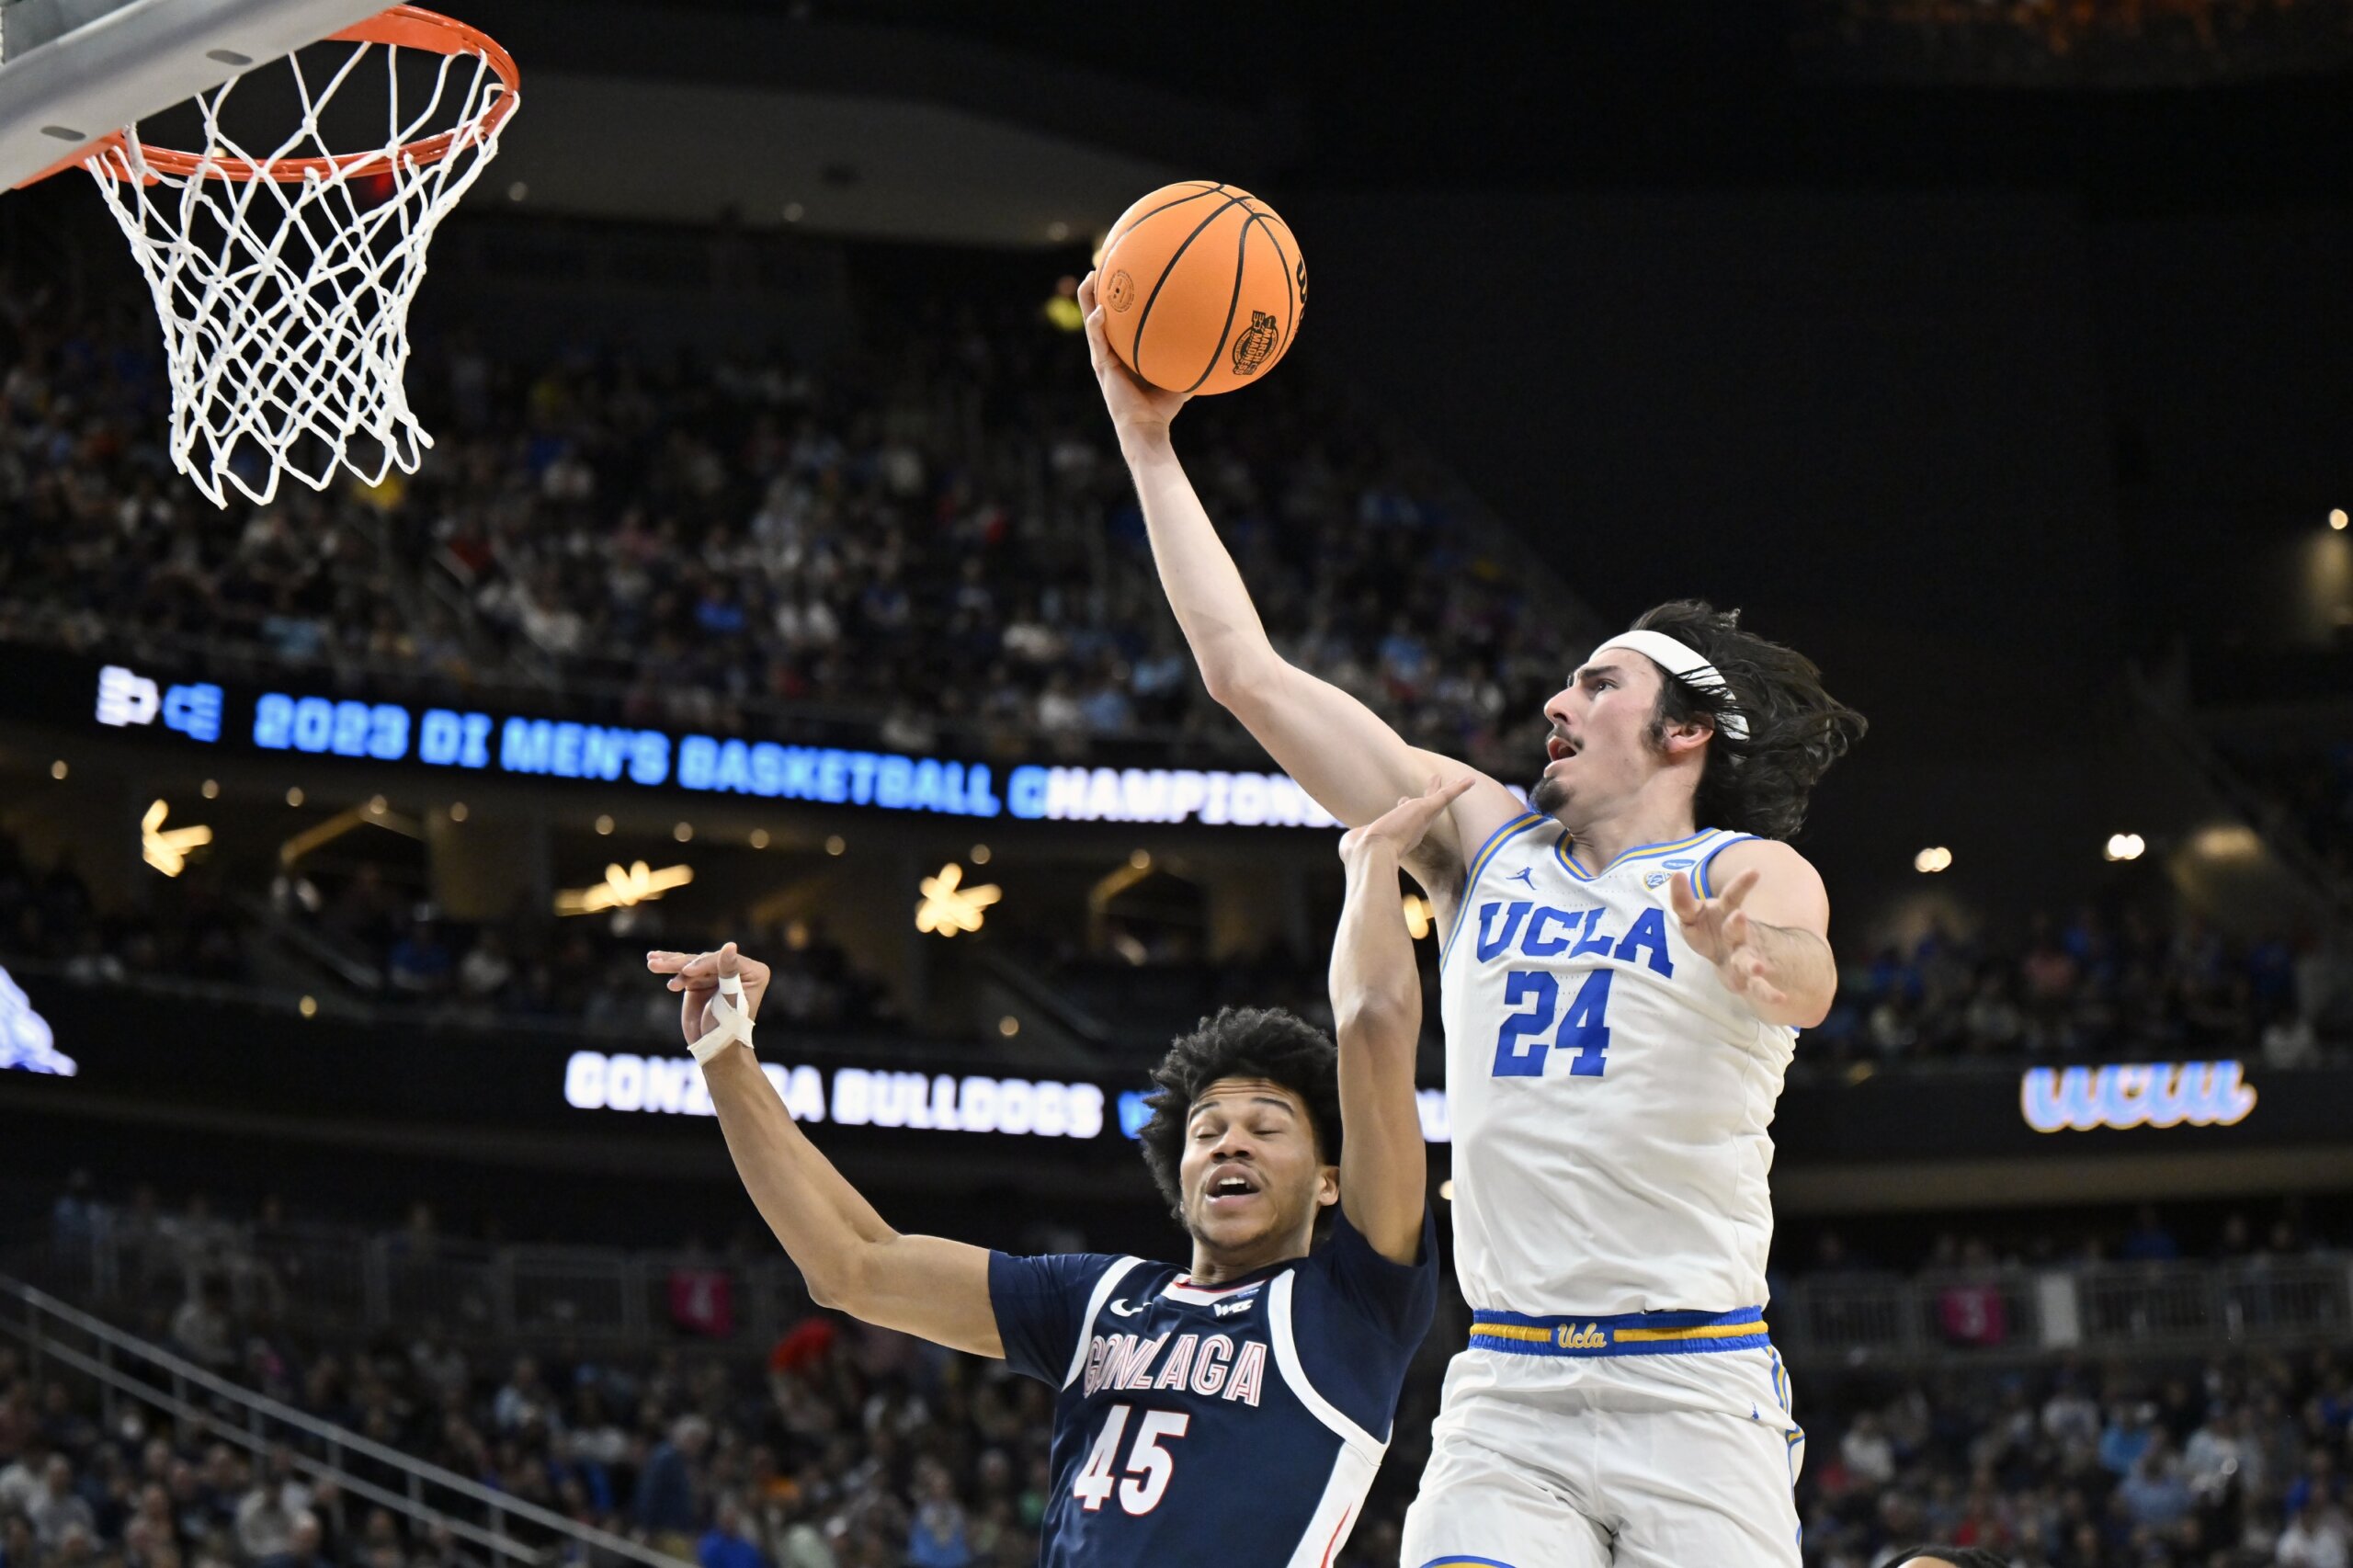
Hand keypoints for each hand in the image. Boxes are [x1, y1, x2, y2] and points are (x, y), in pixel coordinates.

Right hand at [646, 942, 769, 1049]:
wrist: (716, 1049)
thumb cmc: (728, 1028)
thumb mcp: (729, 1000)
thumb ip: (728, 972)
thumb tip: (730, 945)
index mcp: (753, 972)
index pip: (722, 961)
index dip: (702, 965)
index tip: (685, 972)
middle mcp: (737, 970)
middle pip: (704, 962)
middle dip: (680, 964)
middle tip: (656, 963)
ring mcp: (717, 975)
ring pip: (691, 965)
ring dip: (670, 964)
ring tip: (652, 962)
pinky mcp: (701, 982)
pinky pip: (684, 972)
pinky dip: (669, 969)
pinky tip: (654, 961)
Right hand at [1079, 270, 1190, 439]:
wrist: (1147, 428)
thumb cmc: (1163, 408)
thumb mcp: (1180, 377)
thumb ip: (1191, 359)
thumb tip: (1217, 343)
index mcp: (1125, 352)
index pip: (1120, 320)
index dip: (1119, 298)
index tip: (1125, 273)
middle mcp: (1111, 351)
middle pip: (1101, 313)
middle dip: (1100, 289)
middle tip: (1104, 264)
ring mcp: (1103, 358)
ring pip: (1091, 321)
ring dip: (1088, 299)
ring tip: (1092, 276)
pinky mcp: (1101, 367)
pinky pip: (1097, 340)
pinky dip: (1096, 325)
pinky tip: (1099, 311)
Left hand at [1339, 775, 1473, 862]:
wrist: (1371, 853)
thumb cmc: (1360, 853)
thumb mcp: (1354, 843)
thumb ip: (1353, 843)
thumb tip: (1348, 846)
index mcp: (1399, 835)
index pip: (1406, 818)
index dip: (1405, 806)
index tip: (1402, 798)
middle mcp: (1413, 828)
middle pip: (1426, 808)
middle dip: (1431, 795)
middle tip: (1436, 780)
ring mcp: (1421, 819)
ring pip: (1438, 800)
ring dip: (1448, 788)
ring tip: (1461, 780)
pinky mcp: (1427, 809)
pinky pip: (1447, 796)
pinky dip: (1459, 788)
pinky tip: (1471, 780)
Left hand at [1667, 868, 1788, 1010]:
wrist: (1737, 956)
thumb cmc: (1712, 930)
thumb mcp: (1694, 915)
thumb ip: (1683, 900)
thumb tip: (1676, 874)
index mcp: (1726, 915)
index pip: (1732, 897)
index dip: (1741, 884)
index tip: (1755, 871)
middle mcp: (1738, 935)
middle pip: (1736, 930)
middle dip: (1736, 924)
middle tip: (1738, 915)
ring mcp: (1745, 958)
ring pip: (1749, 961)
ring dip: (1753, 963)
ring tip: (1759, 968)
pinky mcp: (1746, 981)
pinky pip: (1759, 988)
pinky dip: (1769, 993)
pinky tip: (1781, 999)